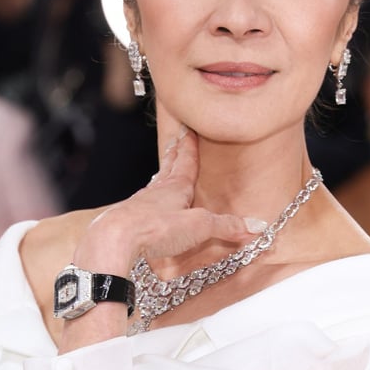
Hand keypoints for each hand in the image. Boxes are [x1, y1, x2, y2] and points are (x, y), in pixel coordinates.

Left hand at [73, 127, 253, 275]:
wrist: (114, 239)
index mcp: (175, 187)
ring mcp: (139, 205)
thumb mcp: (199, 226)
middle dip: (174, 154)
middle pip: (167, 168)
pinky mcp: (128, 222)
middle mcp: (156, 192)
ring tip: (163, 172)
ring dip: (161, 177)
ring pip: (153, 186)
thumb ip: (227, 226)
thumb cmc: (155, 227)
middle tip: (176, 139)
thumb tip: (255, 225)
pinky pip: (142, 206)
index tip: (190, 129)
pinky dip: (148, 202)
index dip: (189, 145)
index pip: (186, 160)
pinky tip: (146, 208)